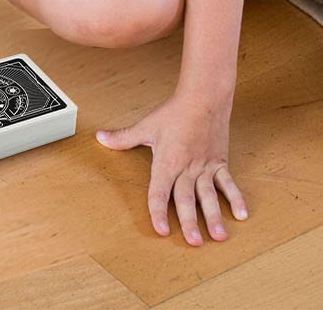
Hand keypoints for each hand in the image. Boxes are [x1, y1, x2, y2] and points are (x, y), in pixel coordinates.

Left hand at [97, 94, 247, 244]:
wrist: (202, 99)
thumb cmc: (174, 113)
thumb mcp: (146, 126)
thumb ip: (124, 137)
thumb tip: (101, 138)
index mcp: (168, 162)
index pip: (160, 191)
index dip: (158, 210)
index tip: (160, 229)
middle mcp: (187, 168)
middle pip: (187, 198)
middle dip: (190, 222)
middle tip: (193, 242)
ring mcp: (206, 167)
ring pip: (209, 196)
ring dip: (215, 216)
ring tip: (219, 236)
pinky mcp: (220, 163)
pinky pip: (229, 184)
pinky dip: (236, 198)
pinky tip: (242, 215)